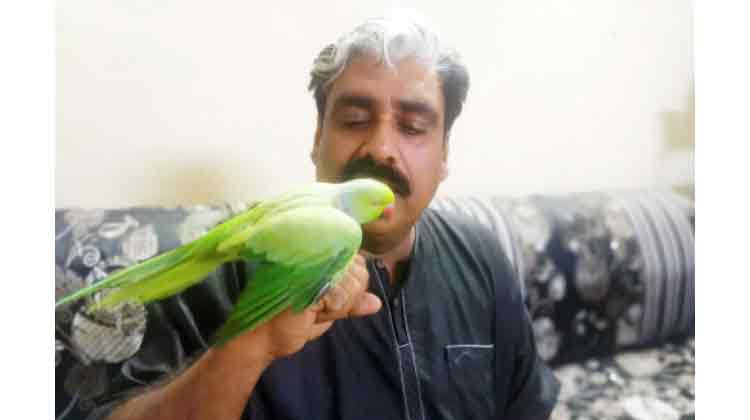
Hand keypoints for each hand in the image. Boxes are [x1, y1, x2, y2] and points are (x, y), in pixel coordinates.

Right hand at [224, 253, 381, 360]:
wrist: (260, 337)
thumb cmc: (288, 323)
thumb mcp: (325, 313)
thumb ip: (350, 304)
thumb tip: (376, 303)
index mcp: (320, 259)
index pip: (359, 263)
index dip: (352, 284)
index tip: (329, 299)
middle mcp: (316, 253)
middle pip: (360, 272)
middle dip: (347, 297)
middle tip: (318, 306)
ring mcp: (311, 262)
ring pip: (353, 283)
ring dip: (338, 305)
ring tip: (311, 309)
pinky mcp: (307, 275)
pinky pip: (341, 293)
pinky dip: (332, 308)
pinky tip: (311, 311)